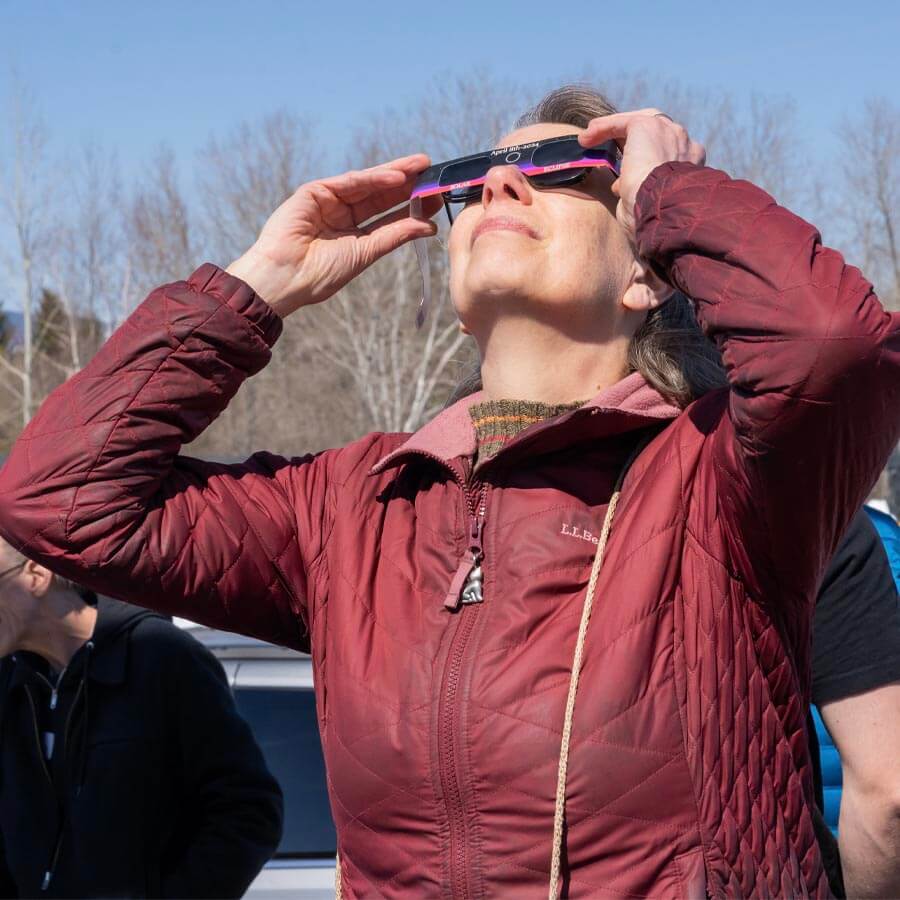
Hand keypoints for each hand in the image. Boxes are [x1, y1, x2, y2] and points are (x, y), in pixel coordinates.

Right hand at [226, 155, 439, 317]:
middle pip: (380, 195)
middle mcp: (341, 214)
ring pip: (367, 184)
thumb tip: (429, 226)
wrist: (285, 279)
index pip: (388, 214)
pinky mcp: (313, 192)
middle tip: (434, 173)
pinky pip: (347, 182)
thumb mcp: (366, 253)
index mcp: (354, 233)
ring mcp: (327, 201)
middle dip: (407, 184)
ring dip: (395, 174)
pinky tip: (395, 177)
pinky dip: (371, 178)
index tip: (438, 197)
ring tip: (421, 167)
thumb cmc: (321, 274)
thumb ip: (395, 235)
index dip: (412, 205)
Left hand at [578, 109, 705, 240]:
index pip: (666, 152)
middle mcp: (684, 144)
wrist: (661, 205)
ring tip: (591, 137)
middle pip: (655, 132)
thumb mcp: (649, 203)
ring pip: (637, 123)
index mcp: (690, 165)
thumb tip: (620, 188)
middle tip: (611, 148)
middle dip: (632, 138)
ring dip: (613, 129)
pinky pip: (621, 122)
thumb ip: (639, 190)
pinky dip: (603, 127)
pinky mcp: (647, 125)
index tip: (625, 167)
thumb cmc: (655, 215)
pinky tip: (586, 137)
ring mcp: (668, 131)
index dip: (646, 156)